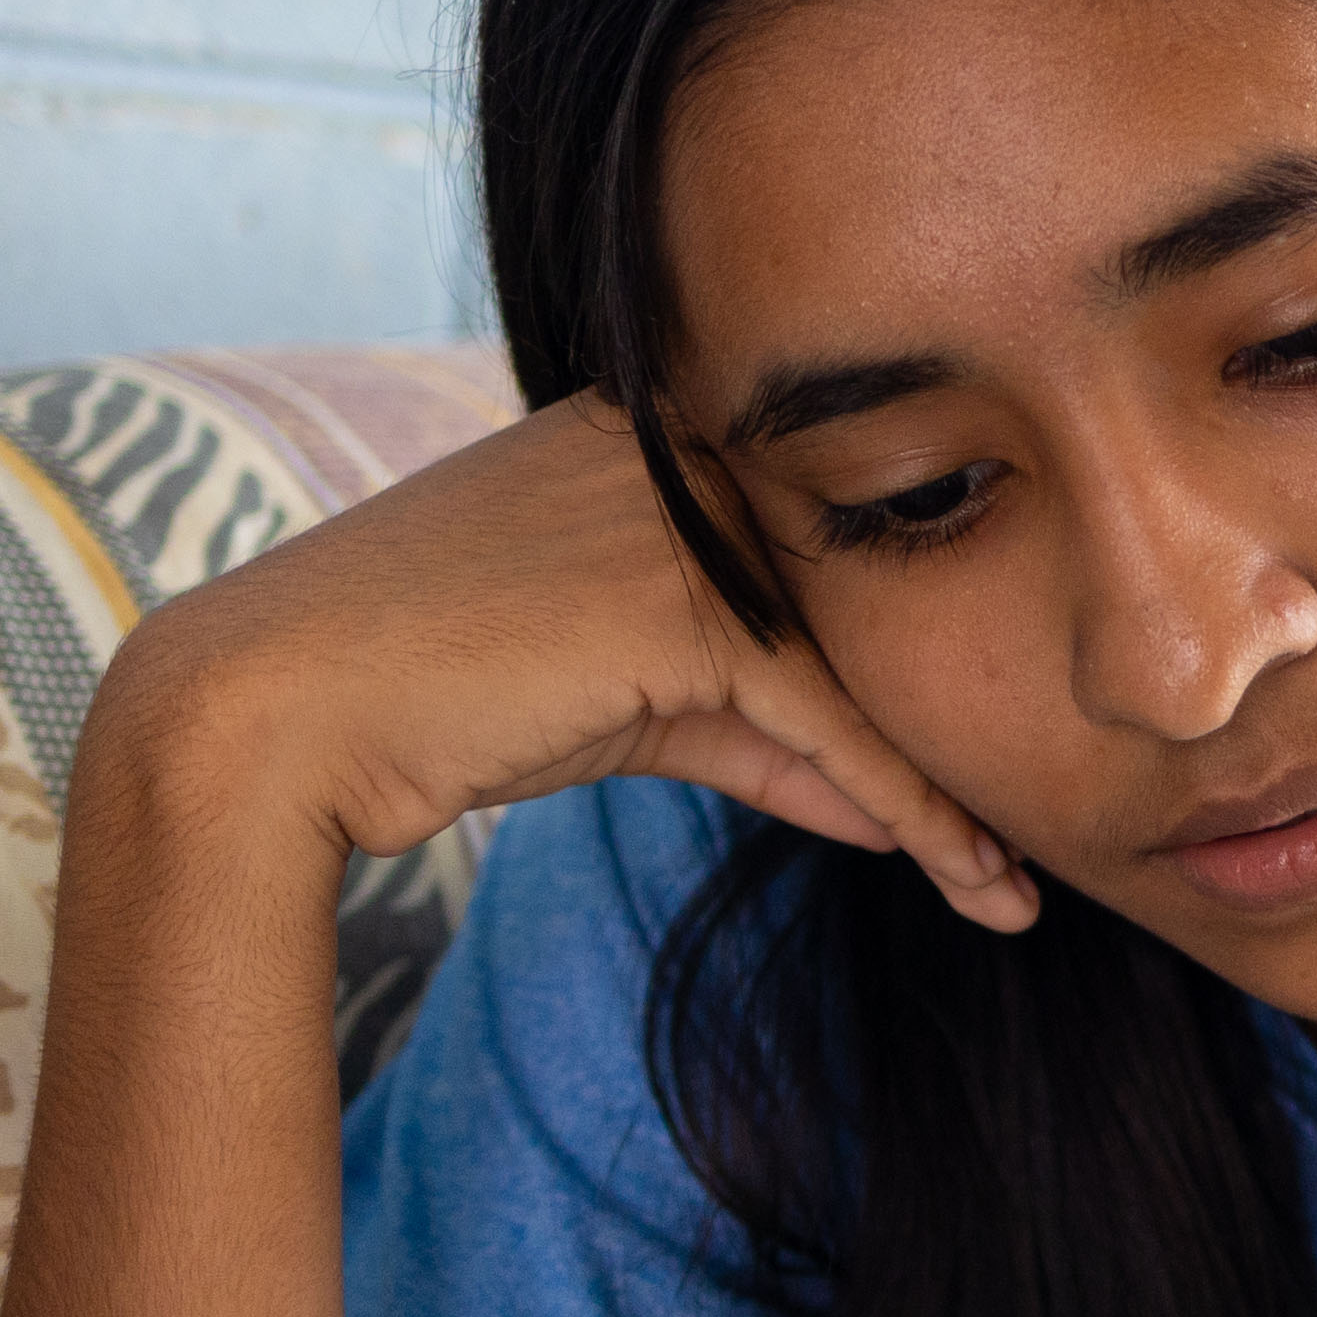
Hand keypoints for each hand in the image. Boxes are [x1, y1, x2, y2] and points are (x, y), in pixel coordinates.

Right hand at [95, 389, 1036, 924]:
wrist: (278, 718)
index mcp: (661, 430)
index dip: (910, 670)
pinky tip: (968, 878)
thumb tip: (893, 806)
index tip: (988, 772)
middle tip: (1038, 839)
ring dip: (950, 787)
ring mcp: (679, 510)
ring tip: (1016, 886)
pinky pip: (825, 716)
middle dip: (954, 724)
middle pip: (865, 597)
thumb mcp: (632, 706)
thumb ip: (763, 730)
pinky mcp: (676, 599)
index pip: (827, 555)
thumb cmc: (439, 701)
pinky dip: (905, 805)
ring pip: (861, 658)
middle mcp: (680, 444)